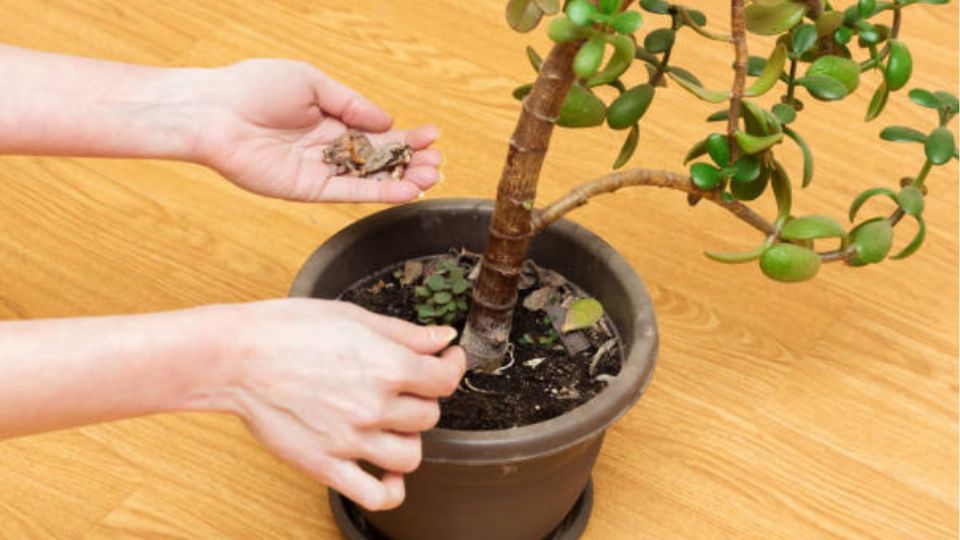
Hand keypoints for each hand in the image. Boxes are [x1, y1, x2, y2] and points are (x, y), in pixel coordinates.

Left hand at [199, 59, 441, 202]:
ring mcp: (318, 170)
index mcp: (328, 119)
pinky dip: (378, 192)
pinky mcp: (307, 189)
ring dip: (401, 179)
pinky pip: (349, 193)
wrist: (214, 111)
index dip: (404, 135)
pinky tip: (405, 190)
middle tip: (437, 162)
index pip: (375, 131)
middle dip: (409, 160)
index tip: (432, 135)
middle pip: (377, 158)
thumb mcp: (312, 82)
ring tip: (431, 177)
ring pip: (368, 178)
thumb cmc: (253, 87)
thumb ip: (351, 104)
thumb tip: (386, 120)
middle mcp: (326, 147)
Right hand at [204, 299, 464, 510]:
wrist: (236, 357)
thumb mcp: (354, 317)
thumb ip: (405, 334)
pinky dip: (390, 488)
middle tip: (405, 387)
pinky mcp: (326, 465)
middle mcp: (375, 406)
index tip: (447, 362)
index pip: (445, 380)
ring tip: (391, 424)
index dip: (452, 368)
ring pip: (411, 456)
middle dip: (422, 399)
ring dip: (408, 440)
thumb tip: (442, 339)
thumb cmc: (287, 330)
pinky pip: (375, 494)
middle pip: (429, 416)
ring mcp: (352, 440)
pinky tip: (385, 470)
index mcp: (387, 366)